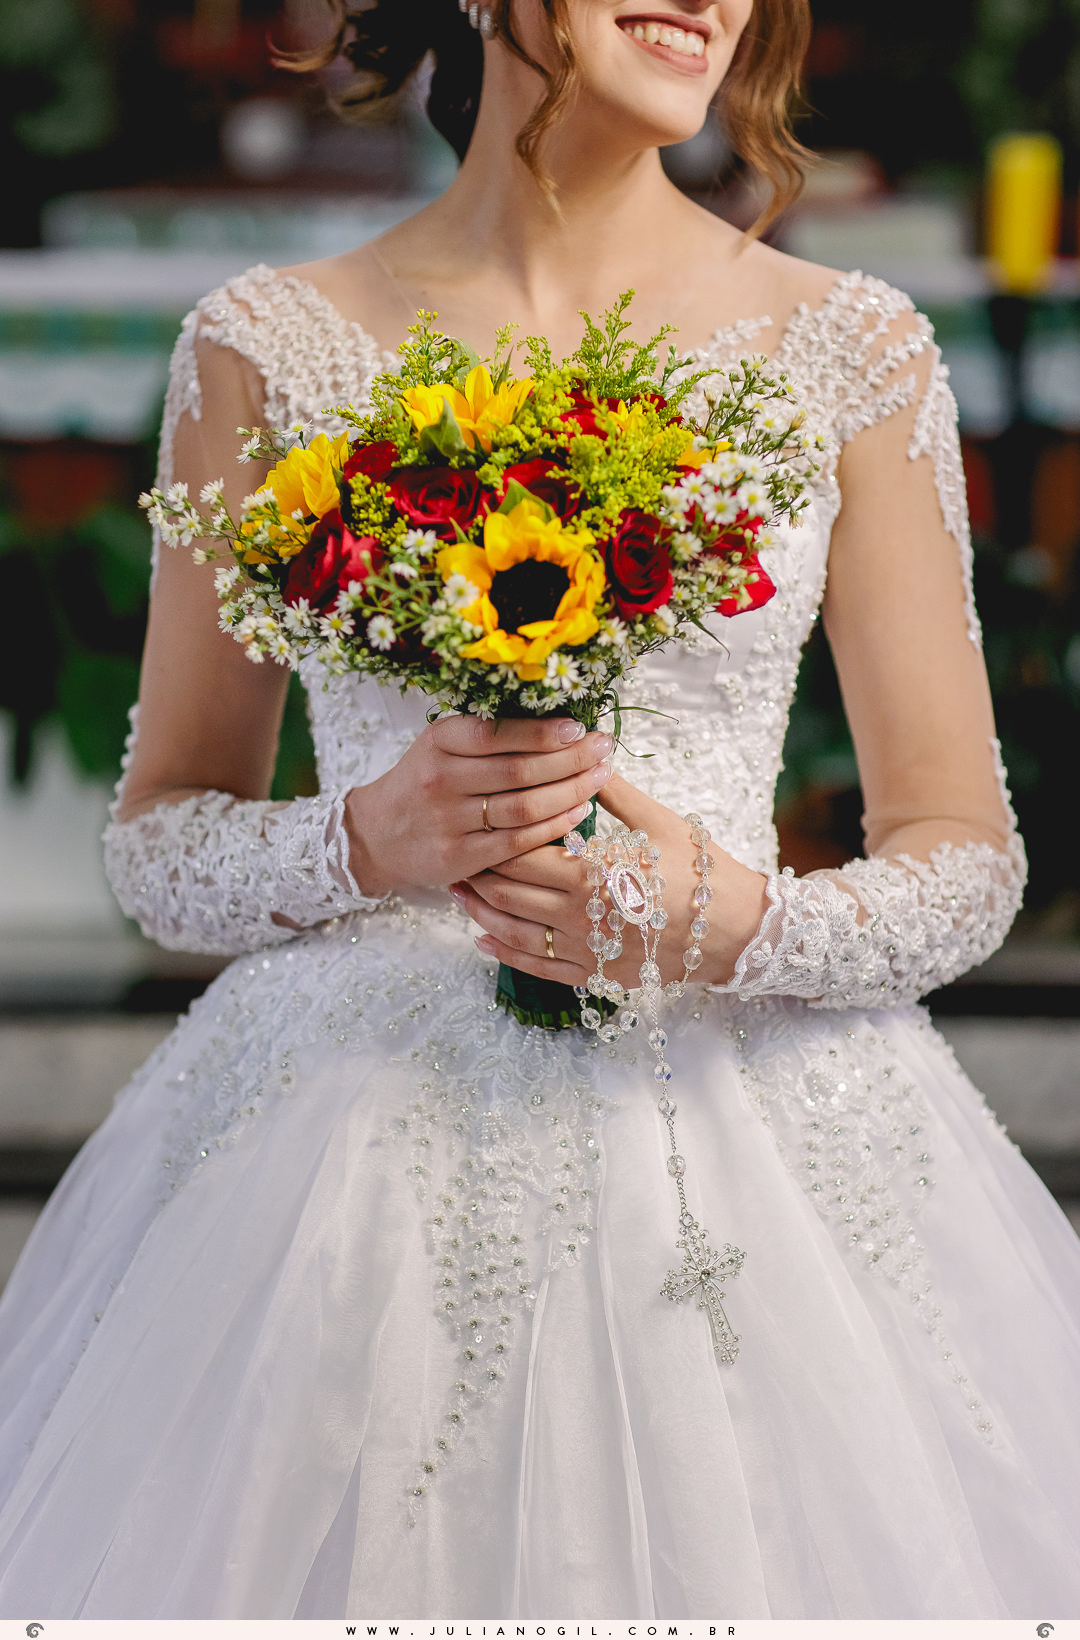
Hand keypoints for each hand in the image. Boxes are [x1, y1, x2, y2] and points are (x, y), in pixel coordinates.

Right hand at [344, 714, 613, 896]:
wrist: (376, 834)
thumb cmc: (424, 783)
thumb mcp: (442, 747)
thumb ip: (488, 735)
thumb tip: (559, 724)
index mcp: (439, 741)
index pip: (499, 732)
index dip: (544, 732)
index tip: (580, 728)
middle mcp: (441, 778)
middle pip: (520, 769)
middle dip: (572, 758)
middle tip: (605, 749)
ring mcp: (449, 820)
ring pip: (524, 806)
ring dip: (570, 791)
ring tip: (599, 777)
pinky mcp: (458, 857)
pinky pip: (517, 840)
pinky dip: (554, 826)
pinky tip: (579, 812)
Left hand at [453, 771, 768, 988]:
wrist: (737, 930)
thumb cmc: (700, 870)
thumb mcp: (658, 821)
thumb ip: (611, 790)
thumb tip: (584, 752)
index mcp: (589, 873)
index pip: (520, 854)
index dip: (493, 838)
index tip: (479, 821)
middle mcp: (578, 916)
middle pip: (507, 893)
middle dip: (478, 874)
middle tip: (458, 855)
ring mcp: (585, 951)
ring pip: (512, 933)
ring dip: (480, 913)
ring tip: (460, 894)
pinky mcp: (595, 974)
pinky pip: (537, 967)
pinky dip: (504, 953)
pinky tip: (484, 940)